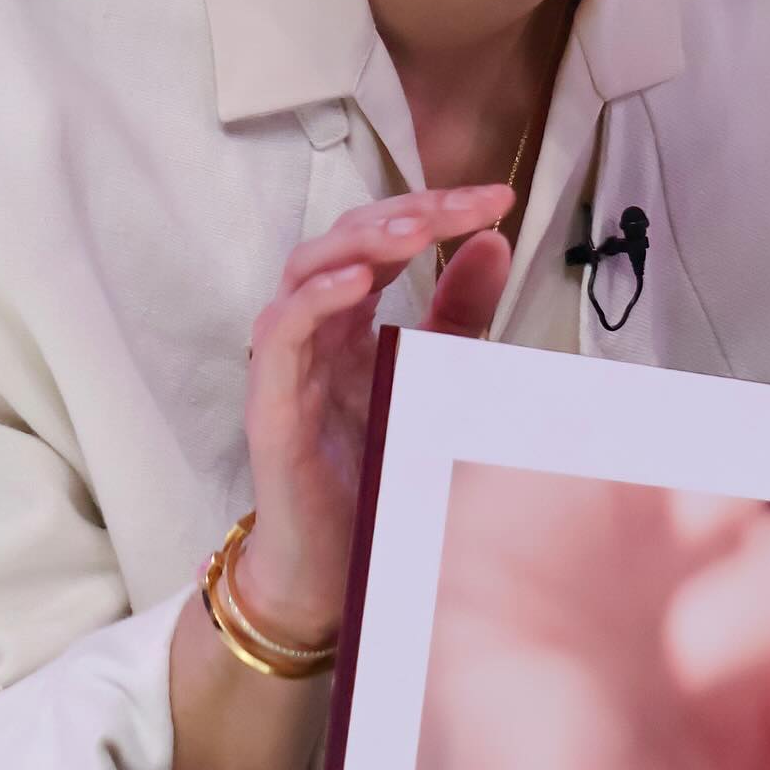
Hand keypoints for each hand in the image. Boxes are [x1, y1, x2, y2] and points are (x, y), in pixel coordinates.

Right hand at [238, 184, 514, 642]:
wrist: (332, 571)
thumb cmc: (377, 470)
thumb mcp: (435, 373)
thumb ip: (459, 311)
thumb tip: (493, 241)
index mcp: (353, 316)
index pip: (386, 236)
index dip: (437, 208)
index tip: (499, 198)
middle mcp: (317, 326)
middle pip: (347, 238)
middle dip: (407, 211)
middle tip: (463, 205)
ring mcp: (289, 360)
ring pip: (305, 269)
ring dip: (361, 242)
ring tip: (415, 230)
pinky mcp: (270, 403)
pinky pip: (282, 333)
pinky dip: (315, 299)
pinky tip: (358, 283)